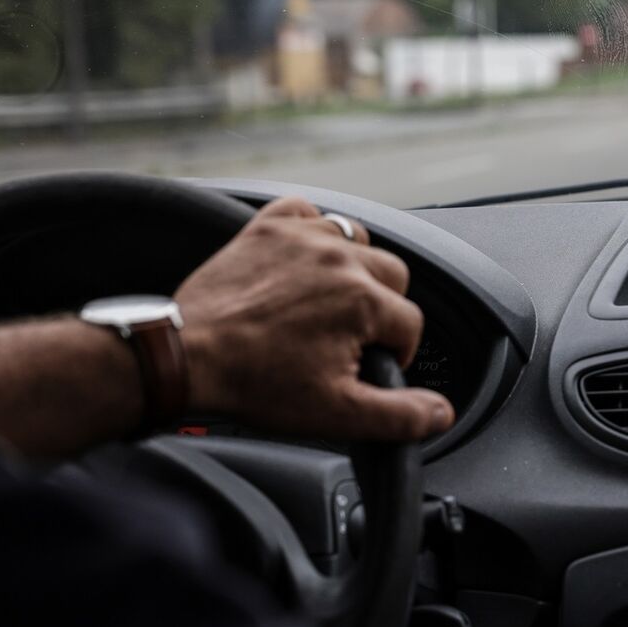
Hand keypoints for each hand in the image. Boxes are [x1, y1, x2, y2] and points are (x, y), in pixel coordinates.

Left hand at [174, 197, 453, 440]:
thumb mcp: (337, 413)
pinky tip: (305, 260)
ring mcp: (303, 237)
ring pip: (358, 239)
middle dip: (382, 308)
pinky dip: (313, 230)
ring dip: (355, 267)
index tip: (367, 366)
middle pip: (394, 274)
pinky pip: (308, 211)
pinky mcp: (268, 227)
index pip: (411, 323)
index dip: (396, 351)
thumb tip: (441, 412)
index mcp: (363, 300)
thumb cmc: (255, 383)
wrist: (185, 357)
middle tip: (349, 338)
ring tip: (330, 300)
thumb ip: (399, 415)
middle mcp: (340, 258)